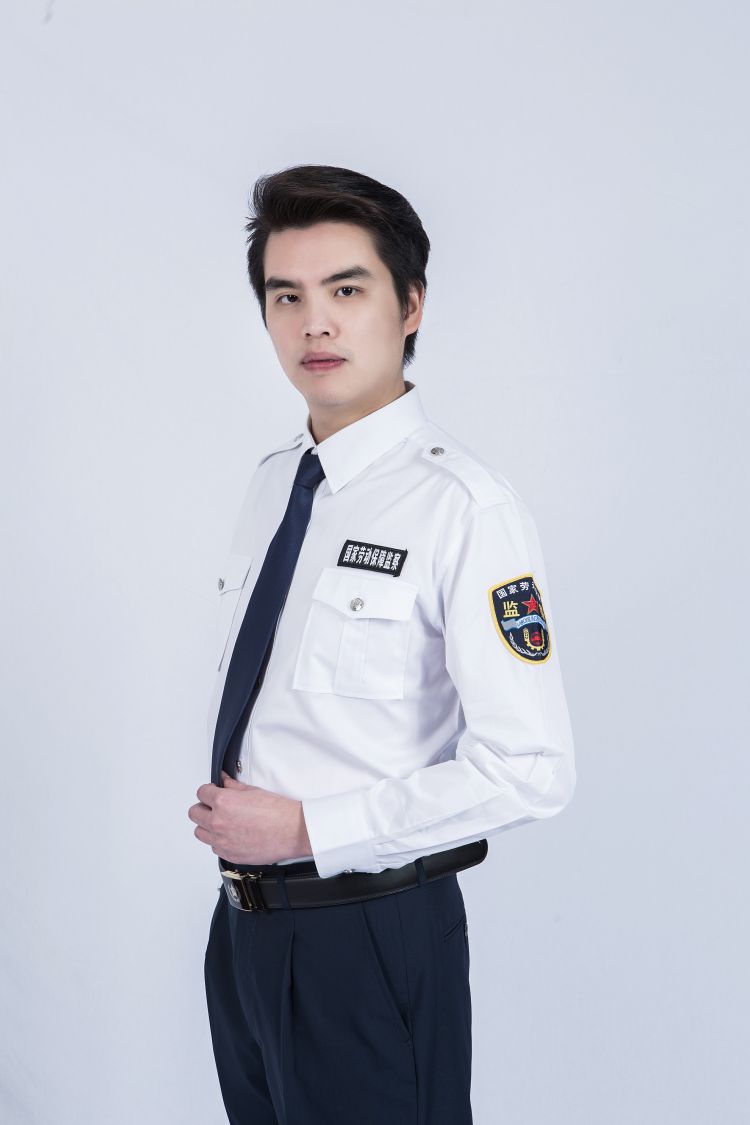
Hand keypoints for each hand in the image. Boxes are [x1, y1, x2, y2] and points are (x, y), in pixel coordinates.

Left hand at [188, 772, 312, 863]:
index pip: (201, 793)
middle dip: (203, 807)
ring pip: (199, 832)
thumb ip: (233, 786)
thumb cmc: (277, 812)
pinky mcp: (228, 854)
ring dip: (207, 826)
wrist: (292, 831)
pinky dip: (218, 841)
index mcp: (223, 802)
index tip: (213, 792)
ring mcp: (221, 840)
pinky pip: (213, 847)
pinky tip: (231, 835)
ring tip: (221, 822)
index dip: (208, 791)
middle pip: (194, 813)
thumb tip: (224, 781)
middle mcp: (218, 822)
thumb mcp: (253, 791)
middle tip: (214, 806)